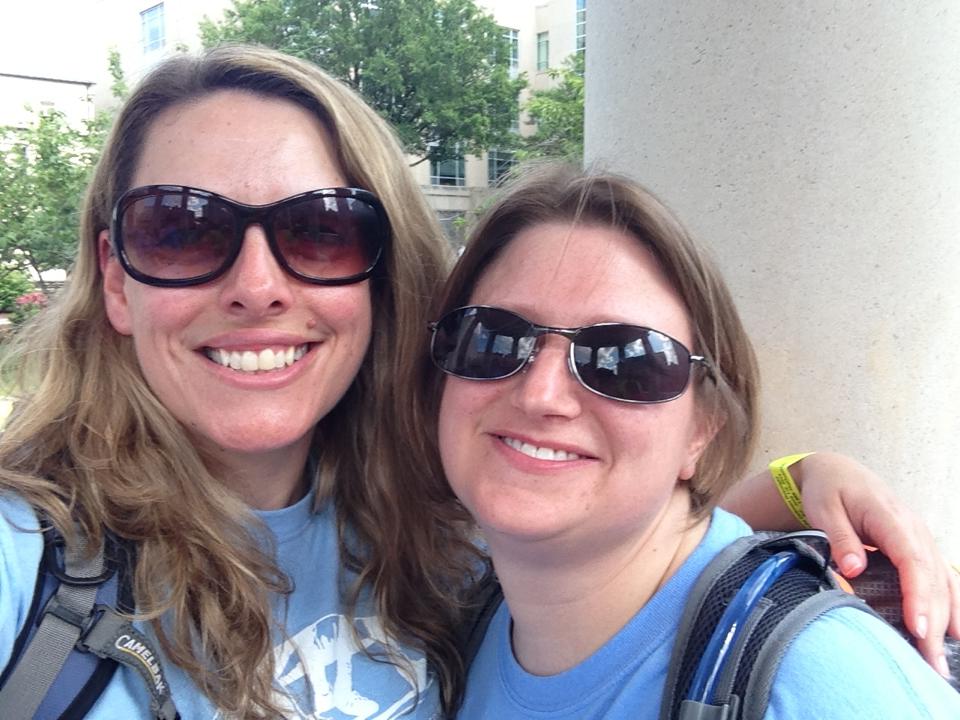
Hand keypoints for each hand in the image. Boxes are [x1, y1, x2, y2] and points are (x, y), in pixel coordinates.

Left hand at [795, 452, 959, 676]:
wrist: (837, 472)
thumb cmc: (828, 490)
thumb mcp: (824, 509)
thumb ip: (840, 537)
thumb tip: (852, 567)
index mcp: (891, 518)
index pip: (912, 561)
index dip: (917, 596)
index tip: (917, 627)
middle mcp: (914, 530)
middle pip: (932, 579)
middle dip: (934, 622)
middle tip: (930, 662)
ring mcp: (921, 539)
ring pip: (942, 583)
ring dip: (946, 622)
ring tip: (939, 662)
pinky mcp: (919, 549)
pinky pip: (941, 579)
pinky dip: (950, 606)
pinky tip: (953, 634)